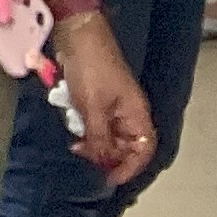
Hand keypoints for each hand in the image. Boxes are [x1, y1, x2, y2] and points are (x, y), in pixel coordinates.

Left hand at [57, 18, 158, 187]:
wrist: (78, 37)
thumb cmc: (90, 70)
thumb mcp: (93, 107)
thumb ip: (99, 136)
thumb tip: (103, 161)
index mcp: (137, 114)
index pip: (143, 150)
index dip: (130, 167)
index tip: (110, 180)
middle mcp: (129, 113)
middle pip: (125, 146)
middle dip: (107, 155)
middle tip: (83, 157)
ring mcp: (113, 106)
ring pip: (109, 135)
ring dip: (94, 143)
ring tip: (75, 145)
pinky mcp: (97, 99)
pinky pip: (96, 123)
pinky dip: (86, 129)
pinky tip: (73, 130)